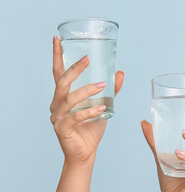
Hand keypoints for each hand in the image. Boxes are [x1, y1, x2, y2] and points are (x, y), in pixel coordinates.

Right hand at [49, 36, 123, 165]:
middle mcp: (56, 104)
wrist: (86, 153)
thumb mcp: (104, 106)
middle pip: (62, 82)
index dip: (57, 55)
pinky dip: (89, 112)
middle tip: (88, 59)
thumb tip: (120, 71)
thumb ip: (111, 90)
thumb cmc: (92, 128)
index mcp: (63, 96)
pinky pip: (75, 117)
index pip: (58, 72)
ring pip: (68, 98)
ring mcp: (57, 117)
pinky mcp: (62, 129)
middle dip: (74, 69)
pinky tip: (102, 109)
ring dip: (86, 90)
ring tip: (103, 86)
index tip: (58, 38)